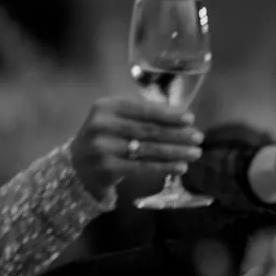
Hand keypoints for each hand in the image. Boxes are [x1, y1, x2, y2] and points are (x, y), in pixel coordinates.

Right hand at [68, 97, 202, 200]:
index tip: (190, 118)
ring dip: (176, 151)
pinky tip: (181, 167)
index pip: (144, 109)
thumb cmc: (105, 140)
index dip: (169, 114)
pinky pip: (143, 167)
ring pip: (148, 149)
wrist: (76, 168)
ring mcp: (103, 147)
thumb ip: (141, 115)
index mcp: (107, 107)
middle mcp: (103, 125)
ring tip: (195, 153)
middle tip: (198, 137)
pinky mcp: (107, 168)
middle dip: (177, 134)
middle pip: (148, 129)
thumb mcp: (115, 120)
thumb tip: (180, 118)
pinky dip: (165, 167)